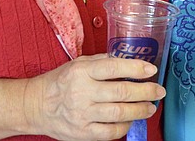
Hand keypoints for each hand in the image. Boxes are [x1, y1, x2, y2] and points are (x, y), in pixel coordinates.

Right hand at [26, 54, 163, 140]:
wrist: (35, 106)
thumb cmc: (60, 82)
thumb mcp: (77, 63)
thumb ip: (101, 61)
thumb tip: (129, 62)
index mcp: (81, 71)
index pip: (114, 67)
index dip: (136, 67)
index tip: (151, 69)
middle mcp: (82, 92)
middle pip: (122, 91)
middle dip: (146, 91)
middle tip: (158, 91)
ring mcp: (82, 114)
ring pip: (119, 113)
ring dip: (140, 110)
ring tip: (150, 107)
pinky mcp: (82, 133)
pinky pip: (110, 132)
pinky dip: (124, 127)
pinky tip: (130, 120)